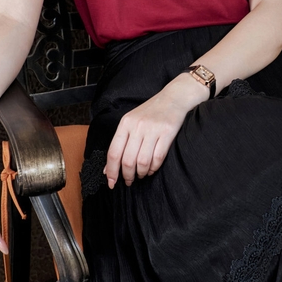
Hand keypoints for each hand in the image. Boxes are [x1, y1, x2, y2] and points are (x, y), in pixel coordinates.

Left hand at [104, 73, 208, 187]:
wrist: (173, 97)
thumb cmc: (151, 112)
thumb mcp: (130, 122)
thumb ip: (119, 143)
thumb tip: (107, 169)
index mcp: (125, 123)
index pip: (113, 152)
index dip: (111, 171)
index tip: (112, 183)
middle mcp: (137, 126)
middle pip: (127, 160)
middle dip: (127, 176)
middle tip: (130, 181)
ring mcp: (153, 129)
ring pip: (142, 162)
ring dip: (141, 173)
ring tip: (142, 174)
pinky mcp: (168, 133)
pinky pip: (158, 158)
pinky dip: (154, 168)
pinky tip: (152, 169)